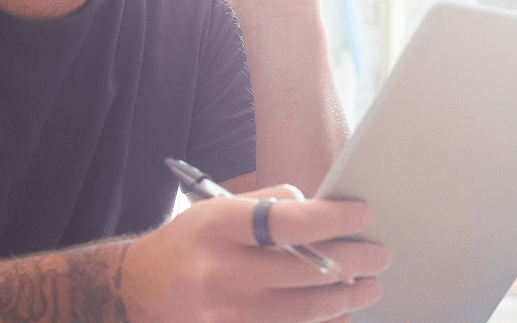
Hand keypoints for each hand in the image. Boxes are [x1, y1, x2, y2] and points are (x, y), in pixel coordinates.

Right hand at [120, 184, 387, 322]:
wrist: (135, 293)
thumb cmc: (187, 245)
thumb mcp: (216, 209)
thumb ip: (269, 205)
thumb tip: (325, 211)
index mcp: (218, 227)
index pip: (292, 222)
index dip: (338, 218)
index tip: (365, 215)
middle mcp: (222, 272)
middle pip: (308, 270)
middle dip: (355, 262)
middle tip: (380, 256)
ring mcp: (226, 314)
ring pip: (305, 310)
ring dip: (346, 298)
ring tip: (368, 287)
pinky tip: (340, 314)